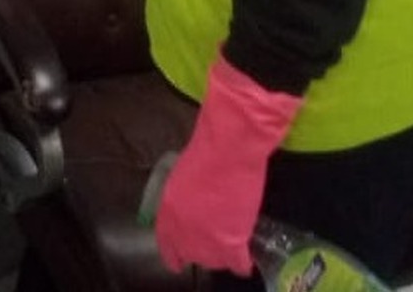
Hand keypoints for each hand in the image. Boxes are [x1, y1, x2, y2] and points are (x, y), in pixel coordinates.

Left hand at [155, 55, 303, 275]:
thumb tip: (193, 210)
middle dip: (204, 252)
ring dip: (223, 256)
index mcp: (167, 213)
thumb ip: (184, 201)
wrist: (228, 148)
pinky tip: (245, 259)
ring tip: (232, 245)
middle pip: (193, 256)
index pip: (167, 246)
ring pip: (215, 262)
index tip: (181, 261)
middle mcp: (182, 232)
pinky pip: (238, 265)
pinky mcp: (230, 243)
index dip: (176, 255)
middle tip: (215, 244)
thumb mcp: (184, 178)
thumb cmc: (207, 151)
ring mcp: (205, 241)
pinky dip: (243, 263)